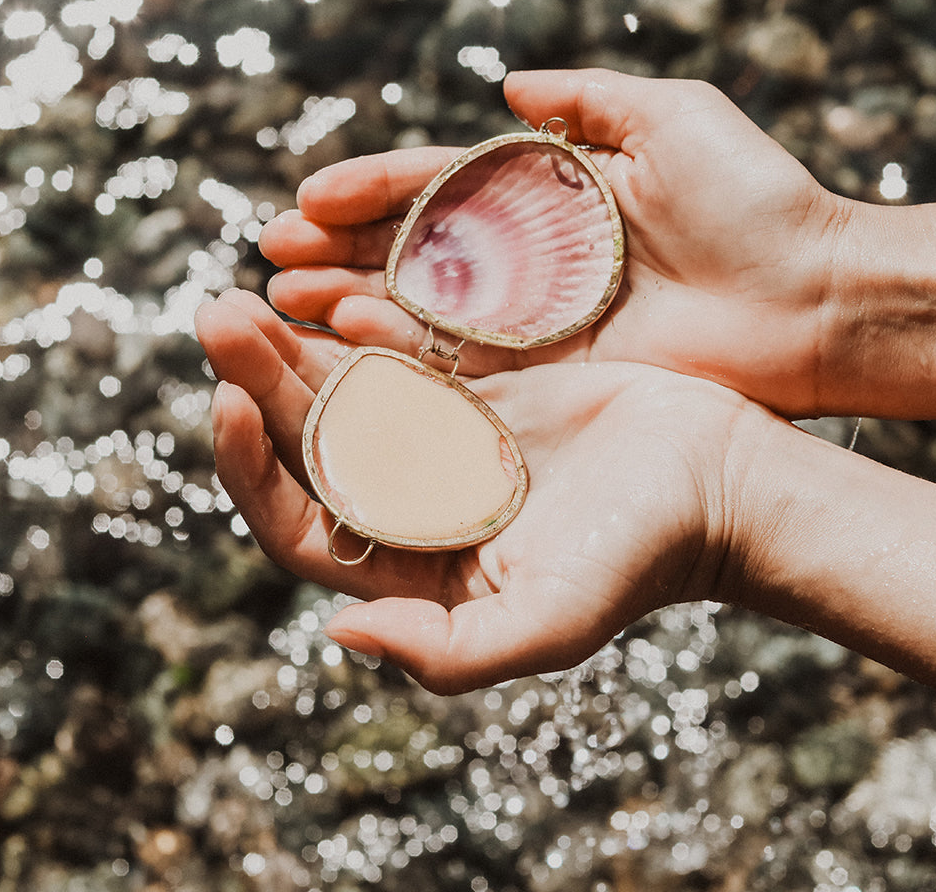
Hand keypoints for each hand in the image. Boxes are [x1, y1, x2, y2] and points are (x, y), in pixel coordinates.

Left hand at [194, 288, 753, 693]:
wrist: (718, 481)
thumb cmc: (643, 557)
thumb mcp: (552, 622)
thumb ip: (449, 651)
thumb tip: (339, 633)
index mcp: (416, 566)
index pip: (302, 528)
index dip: (253, 475)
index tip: (231, 406)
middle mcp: (418, 504)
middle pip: (312, 446)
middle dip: (258, 384)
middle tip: (216, 314)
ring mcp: (446, 440)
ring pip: (346, 392)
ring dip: (292, 345)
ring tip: (245, 292)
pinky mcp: (482, 388)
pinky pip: (406, 351)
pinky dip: (365, 322)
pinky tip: (329, 284)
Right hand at [260, 68, 840, 418]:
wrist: (809, 298)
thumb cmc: (753, 200)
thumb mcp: (674, 118)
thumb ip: (592, 99)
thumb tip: (510, 86)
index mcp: (548, 194)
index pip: (438, 187)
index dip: (372, 191)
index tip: (309, 198)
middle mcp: (530, 259)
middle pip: (415, 251)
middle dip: (340, 252)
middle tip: (271, 258)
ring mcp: (536, 321)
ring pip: (423, 309)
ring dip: (350, 303)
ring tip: (283, 303)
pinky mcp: (551, 374)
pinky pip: (462, 361)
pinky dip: (402, 352)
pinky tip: (344, 343)